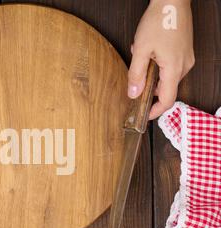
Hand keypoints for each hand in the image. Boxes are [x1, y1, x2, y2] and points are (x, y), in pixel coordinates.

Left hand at [129, 0, 194, 118]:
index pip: (167, 100)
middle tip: (136, 75)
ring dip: (151, 72)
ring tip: (142, 55)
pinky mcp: (184, 52)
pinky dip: (156, 64)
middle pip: (166, 89)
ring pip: (166, 77)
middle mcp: (184, 66)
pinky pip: (169, 66)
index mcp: (174, 69)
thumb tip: (133, 93)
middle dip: (148, 85)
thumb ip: (136, 74)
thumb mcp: (141, 50)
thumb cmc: (159, 20)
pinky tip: (149, 50)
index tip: (144, 115)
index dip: (155, 111)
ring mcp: (186, 58)